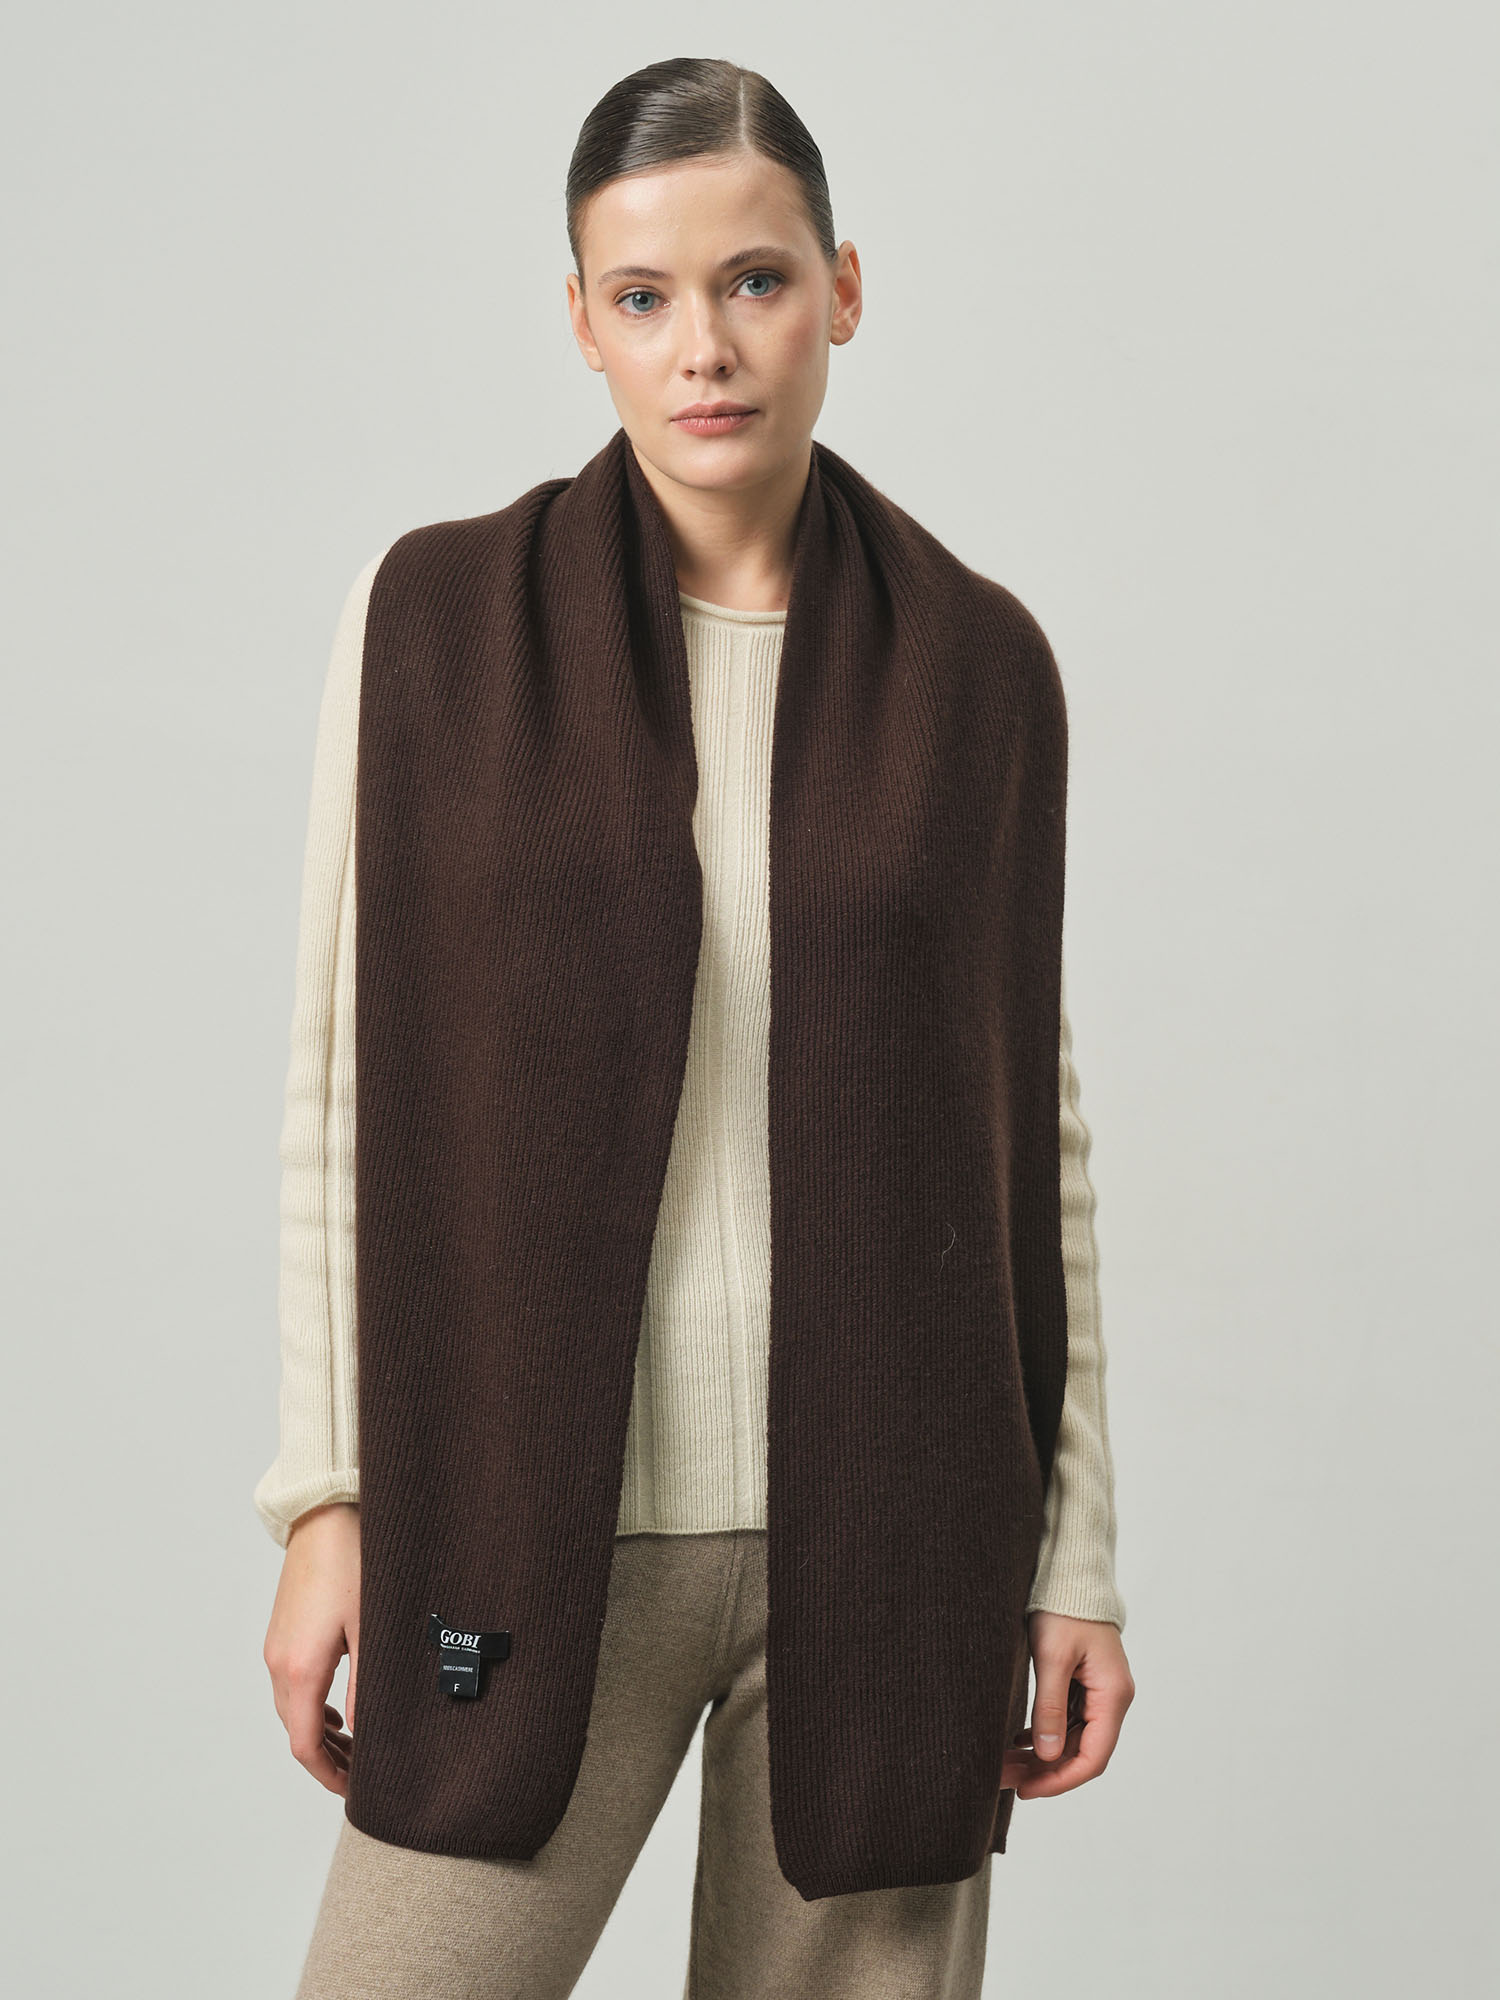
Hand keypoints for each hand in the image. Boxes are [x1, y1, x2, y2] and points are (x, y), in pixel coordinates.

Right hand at [262, 1501, 360, 1796]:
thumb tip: (371, 1736)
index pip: (305, 1745)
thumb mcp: (371, 1631)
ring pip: (292, 1710)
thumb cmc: (354, 1563)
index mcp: (301, 1668)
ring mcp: (276, 1647)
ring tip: (356, 1747)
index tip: (355, 1790)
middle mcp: (280, 1663)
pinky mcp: (281, 1633)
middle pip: (296, 1732)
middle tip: (364, 1773)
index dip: (329, 1775)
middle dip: (327, 1759)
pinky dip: (312, 1708)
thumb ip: (368, 1688)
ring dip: (320, 1734)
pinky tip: (338, 1710)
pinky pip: (290, 1686)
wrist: (324, 1515)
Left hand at [1001, 1610, 1133, 1797]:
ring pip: (1071, 1739)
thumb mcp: (1051, 1657)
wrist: (1070, 1574)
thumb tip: (1048, 1755)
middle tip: (1003, 1778)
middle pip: (1081, 1752)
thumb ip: (1050, 1706)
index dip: (1060, 1780)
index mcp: (1113, 1695)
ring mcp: (1099, 1692)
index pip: (1093, 1757)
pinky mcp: (1085, 1684)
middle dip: (1044, 1770)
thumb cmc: (1063, 1609)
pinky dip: (1044, 1734)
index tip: (1027, 1790)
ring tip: (1003, 1764)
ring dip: (1041, 1754)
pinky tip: (1018, 1740)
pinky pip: (1067, 1720)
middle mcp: (1112, 1699)